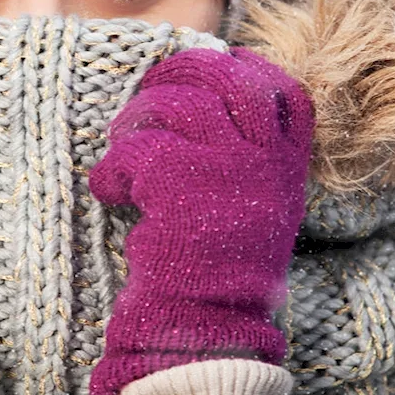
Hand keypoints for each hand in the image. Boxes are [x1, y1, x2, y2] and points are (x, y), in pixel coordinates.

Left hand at [86, 47, 313, 394]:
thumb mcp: (254, 210)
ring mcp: (226, 169)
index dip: (248, 70)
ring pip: (176, 104)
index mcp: (286, 168)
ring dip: (137, 118)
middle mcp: (264, 162)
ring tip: (122, 147)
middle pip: (226, 78)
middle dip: (181, 73)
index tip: (217, 67)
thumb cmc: (217, 269)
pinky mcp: (179, 185)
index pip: (284, 94)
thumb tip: (205, 106)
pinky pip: (135, 150)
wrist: (205, 327)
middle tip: (151, 90)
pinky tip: (108, 191)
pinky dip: (111, 169)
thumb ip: (244, 161)